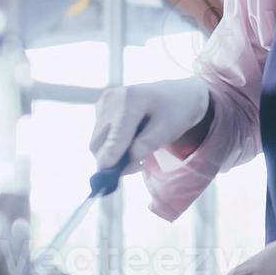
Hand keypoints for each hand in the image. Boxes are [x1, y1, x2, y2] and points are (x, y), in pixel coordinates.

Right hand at [89, 78, 210, 169]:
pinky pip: (100, 137)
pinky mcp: (101, 108)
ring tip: (140, 149)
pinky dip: (113, 145)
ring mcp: (103, 102)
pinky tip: (132, 139)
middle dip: (113, 161)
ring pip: (96, 143)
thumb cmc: (177, 111)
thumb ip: (147, 145)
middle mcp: (111, 99)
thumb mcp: (169, 129)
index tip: (110, 181)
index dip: (111, 162)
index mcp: (130, 100)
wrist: (179, 93)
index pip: (113, 139)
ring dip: (113, 154)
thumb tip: (124, 163)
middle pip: (97, 144)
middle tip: (138, 165)